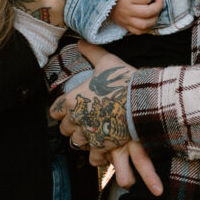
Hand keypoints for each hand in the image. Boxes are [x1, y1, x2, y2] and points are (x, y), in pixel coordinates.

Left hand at [50, 42, 161, 192]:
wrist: (143, 100)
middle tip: (86, 121)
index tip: (71, 110)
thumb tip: (81, 42)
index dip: (63, 111)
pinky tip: (104, 147)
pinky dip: (97, 155)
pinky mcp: (103, 147)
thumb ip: (91, 52)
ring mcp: (89, 134)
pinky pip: (92, 157)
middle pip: (65, 129)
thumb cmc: (124, 79)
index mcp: (73, 99)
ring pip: (77, 143)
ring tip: (95, 134)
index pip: (56, 111)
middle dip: (73, 126)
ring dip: (85, 139)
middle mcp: (77, 119)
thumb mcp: (107, 62)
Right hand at [110, 0, 161, 35]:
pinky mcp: (126, 26)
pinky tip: (149, 20)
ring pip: (144, 25)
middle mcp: (127, 10)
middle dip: (158, 7)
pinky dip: (147, 28)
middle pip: (147, 12)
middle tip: (159, 1)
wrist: (106, 1)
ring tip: (155, 12)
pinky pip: (138, 32)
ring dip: (154, 18)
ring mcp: (126, 20)